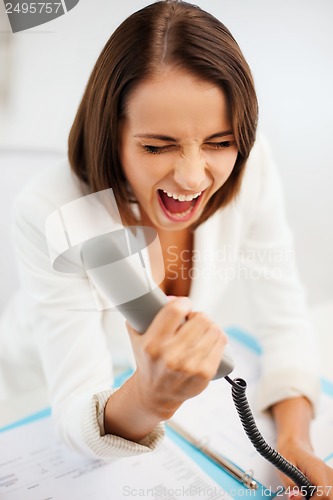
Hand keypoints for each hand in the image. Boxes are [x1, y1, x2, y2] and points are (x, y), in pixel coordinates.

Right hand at [126, 296, 226, 419]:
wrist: (155, 394)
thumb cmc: (148, 360)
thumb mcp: (138, 336)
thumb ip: (144, 312)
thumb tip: (172, 298)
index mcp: (152, 345)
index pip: (175, 310)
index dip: (183, 303)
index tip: (184, 305)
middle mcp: (171, 357)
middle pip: (200, 319)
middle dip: (197, 315)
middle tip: (193, 320)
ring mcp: (190, 367)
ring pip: (213, 329)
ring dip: (209, 325)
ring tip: (201, 330)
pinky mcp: (204, 374)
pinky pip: (220, 343)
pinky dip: (217, 337)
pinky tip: (209, 338)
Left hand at [276, 437, 332, 498]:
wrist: (294, 444)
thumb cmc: (289, 452)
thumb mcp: (284, 467)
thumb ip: (290, 485)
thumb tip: (295, 498)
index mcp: (317, 469)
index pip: (324, 493)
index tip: (303, 498)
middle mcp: (327, 472)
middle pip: (330, 496)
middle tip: (303, 495)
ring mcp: (330, 475)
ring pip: (331, 494)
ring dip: (319, 497)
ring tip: (307, 492)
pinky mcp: (330, 478)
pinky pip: (330, 491)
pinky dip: (320, 495)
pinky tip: (311, 491)